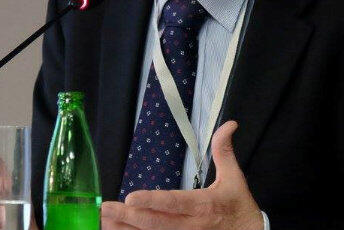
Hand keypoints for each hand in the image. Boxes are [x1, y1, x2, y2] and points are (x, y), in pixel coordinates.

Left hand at [101, 120, 263, 229]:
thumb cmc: (238, 205)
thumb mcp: (234, 177)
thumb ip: (224, 150)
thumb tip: (229, 124)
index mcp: (204, 205)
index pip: (175, 202)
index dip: (152, 201)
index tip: (131, 197)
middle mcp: (192, 225)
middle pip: (156, 223)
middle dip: (129, 217)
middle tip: (106, 209)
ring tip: (104, 221)